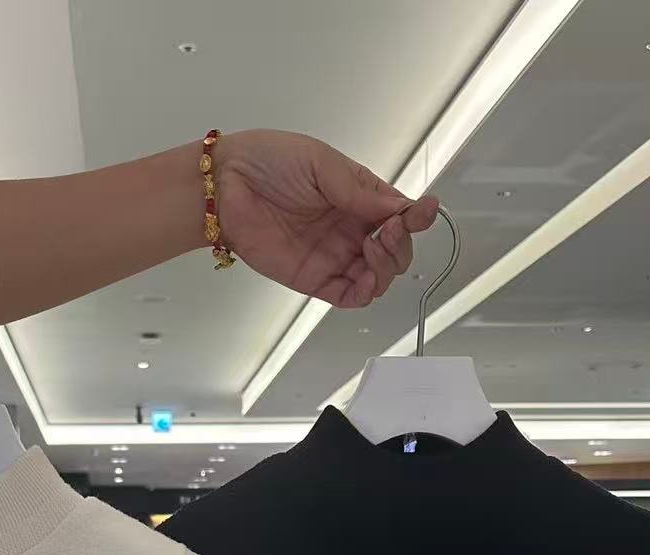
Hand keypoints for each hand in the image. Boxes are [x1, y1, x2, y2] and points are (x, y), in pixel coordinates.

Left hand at [214, 130, 438, 307]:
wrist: (225, 186)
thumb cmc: (271, 162)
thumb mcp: (322, 164)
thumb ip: (359, 190)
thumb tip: (399, 207)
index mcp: (359, 197)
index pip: (399, 214)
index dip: (417, 217)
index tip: (424, 213)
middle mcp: (352, 229)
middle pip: (395, 251)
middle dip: (400, 245)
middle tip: (385, 233)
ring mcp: (335, 257)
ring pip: (378, 277)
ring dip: (387, 269)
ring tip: (373, 252)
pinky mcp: (315, 280)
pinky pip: (349, 297)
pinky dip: (365, 293)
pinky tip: (366, 279)